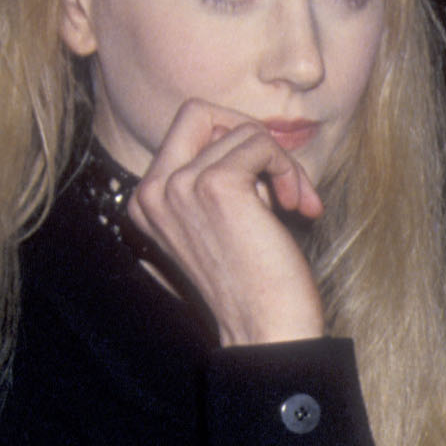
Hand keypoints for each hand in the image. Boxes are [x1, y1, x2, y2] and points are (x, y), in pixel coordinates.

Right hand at [127, 100, 327, 347]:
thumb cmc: (253, 286)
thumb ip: (211, 180)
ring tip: (296, 205)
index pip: (186, 131)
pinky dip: (288, 169)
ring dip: (281, 165)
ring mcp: (180, 185)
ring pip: (242, 130)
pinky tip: (298, 207)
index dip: (232, 147)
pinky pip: (261, 143)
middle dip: (249, 135)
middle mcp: (153, 190)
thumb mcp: (217, 224)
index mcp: (146, 200)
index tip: (264, 187)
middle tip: (277, 176)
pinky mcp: (216, 185)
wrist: (267, 332)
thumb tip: (238, 132)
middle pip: (201, 112)